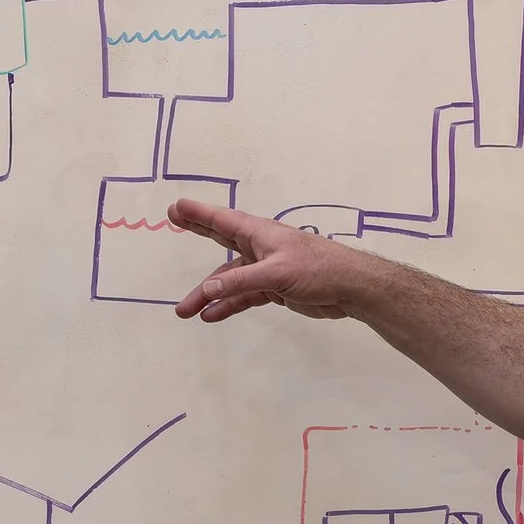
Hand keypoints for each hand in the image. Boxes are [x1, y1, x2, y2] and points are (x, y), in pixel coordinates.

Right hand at [168, 201, 373, 322]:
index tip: (177, 206)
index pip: (222, 221)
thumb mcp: (276, 273)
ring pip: (228, 280)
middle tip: (173, 220)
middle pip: (221, 239)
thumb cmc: (317, 269)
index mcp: (259, 233)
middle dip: (198, 232)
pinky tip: (212, 316)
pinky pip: (243, 296)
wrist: (350, 288)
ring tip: (184, 311)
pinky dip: (228, 306)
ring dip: (208, 295)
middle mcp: (259, 247)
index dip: (198, 214)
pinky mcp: (273, 289)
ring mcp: (265, 269)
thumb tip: (207, 290)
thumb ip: (241, 282)